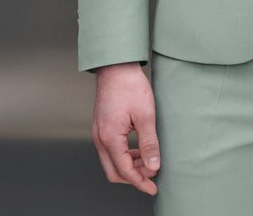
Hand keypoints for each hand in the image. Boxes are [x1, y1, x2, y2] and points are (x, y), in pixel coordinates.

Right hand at [92, 62, 159, 194]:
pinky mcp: (101, 126)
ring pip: (111, 162)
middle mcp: (100, 138)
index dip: (140, 182)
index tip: (153, 188)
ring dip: (129, 166)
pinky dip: (124, 155)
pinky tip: (138, 149)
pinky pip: (110, 150)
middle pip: (114, 172)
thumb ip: (149, 143)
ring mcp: (98, 132)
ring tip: (149, 161)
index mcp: (109, 138)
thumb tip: (153, 166)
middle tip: (152, 177)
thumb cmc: (130, 86)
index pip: (124, 171)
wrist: (116, 65)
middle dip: (133, 177)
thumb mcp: (145, 115)